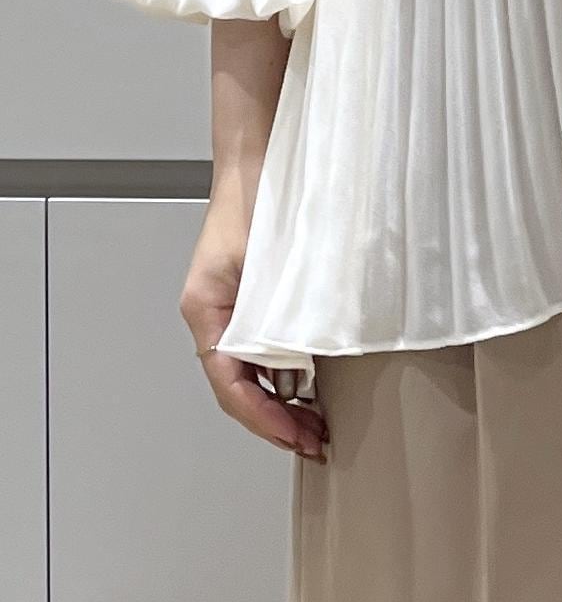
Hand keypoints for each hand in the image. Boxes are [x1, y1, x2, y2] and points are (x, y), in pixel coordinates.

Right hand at [179, 192, 327, 461]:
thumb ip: (273, 309)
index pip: (230, 385)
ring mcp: (233, 310)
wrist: (257, 159)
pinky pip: (264, 350)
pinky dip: (286, 374)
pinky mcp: (255, 300)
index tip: (296, 437)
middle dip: (276, 423)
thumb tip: (299, 363)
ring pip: (251, 374)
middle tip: (315, 443)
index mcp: (207, 312)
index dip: (264, 419)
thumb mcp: (261, 260)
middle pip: (240, 388)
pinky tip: (312, 387)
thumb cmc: (255, 197)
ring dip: (282, 404)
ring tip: (315, 427)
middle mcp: (215, 318)